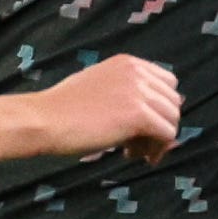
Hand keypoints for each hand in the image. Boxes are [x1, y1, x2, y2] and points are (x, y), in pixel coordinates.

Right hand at [33, 55, 180, 162]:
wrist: (44, 119)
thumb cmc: (62, 109)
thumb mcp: (98, 86)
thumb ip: (123, 91)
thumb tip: (149, 114)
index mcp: (128, 62)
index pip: (166, 83)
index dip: (159, 107)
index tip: (144, 126)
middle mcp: (137, 72)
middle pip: (172, 102)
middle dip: (159, 125)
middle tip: (137, 145)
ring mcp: (139, 92)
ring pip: (172, 119)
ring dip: (157, 140)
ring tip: (133, 153)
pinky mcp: (139, 115)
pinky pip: (166, 134)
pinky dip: (155, 149)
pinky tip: (132, 156)